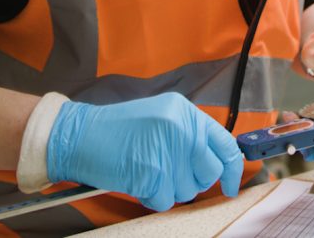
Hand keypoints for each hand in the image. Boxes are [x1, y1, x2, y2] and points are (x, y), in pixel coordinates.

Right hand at [46, 92, 243, 210]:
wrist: (80, 135)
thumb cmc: (118, 131)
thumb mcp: (161, 118)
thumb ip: (190, 135)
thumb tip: (216, 164)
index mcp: (186, 112)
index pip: (226, 145)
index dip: (233, 170)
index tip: (231, 186)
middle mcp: (182, 128)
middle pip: (210, 172)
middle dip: (194, 181)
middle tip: (170, 174)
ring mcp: (168, 151)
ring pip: (188, 190)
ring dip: (169, 189)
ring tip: (148, 170)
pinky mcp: (153, 173)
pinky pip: (166, 201)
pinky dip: (152, 198)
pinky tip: (138, 180)